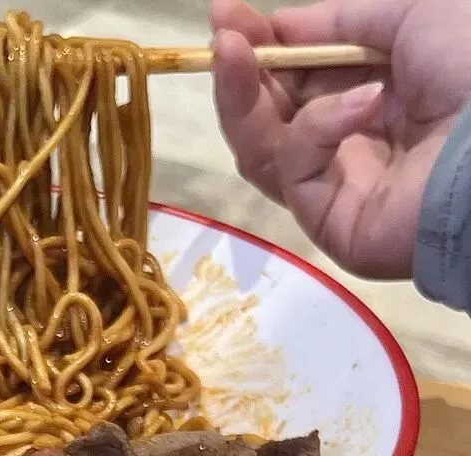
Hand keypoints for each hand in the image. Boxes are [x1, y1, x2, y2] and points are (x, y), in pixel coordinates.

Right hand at [210, 0, 470, 278]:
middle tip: (221, 39)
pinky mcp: (328, 224)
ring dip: (244, 100)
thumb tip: (280, 24)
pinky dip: (318, 129)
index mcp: (369, 96)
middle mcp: (348, 144)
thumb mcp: (411, 15)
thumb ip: (340, 20)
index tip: (224, 17)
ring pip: (262, 150)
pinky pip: (295, 171)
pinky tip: (362, 104)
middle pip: (268, 119)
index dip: (260, 48)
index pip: (296, 79)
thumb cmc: (468, 67)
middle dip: (240, 75)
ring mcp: (336, 188)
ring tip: (236, 55)